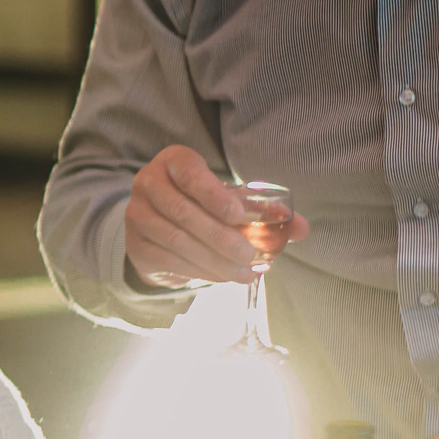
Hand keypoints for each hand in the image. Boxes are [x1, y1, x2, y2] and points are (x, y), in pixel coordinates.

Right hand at [124, 144, 310, 286]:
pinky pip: (169, 260)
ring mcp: (137, 214)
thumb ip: (265, 210)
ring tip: (243, 273)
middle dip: (220, 237)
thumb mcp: (230, 198)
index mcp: (174, 162)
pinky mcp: (136, 245)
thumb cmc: (203, 203)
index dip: (213, 195)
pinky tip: (223, 276)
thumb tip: (302, 229)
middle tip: (249, 255)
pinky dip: (200, 271)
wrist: (162, 224)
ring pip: (176, 240)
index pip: (189, 174)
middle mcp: (148, 183)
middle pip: (182, 211)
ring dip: (214, 260)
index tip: (239, 215)